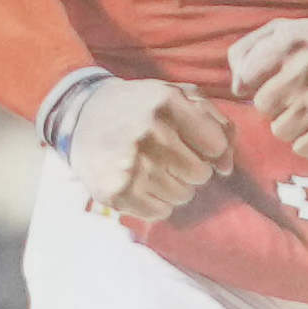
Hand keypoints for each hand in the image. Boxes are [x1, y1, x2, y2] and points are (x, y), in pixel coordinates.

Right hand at [46, 68, 241, 225]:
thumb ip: (216, 123)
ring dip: (173, 186)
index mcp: (167, 102)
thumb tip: (227, 167)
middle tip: (166, 155)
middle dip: (190, 168)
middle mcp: (150, 132)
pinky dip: (155, 202)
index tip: (193, 143)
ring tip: (150, 167)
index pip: (216, 145)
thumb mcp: (178, 96)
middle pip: (200, 174)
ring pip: (183, 196)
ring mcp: (131, 164)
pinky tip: (139, 182)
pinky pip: (160, 212)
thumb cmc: (140, 107)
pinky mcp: (116, 191)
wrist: (81, 116)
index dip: (209, 148)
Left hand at [227, 12, 307, 160]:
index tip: (266, 80)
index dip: (251, 82)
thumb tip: (235, 84)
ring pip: (280, 130)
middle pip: (262, 106)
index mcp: (296, 39)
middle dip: (275, 104)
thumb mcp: (293, 31)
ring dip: (292, 124)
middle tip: (298, 94)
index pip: (246, 75)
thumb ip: (252, 48)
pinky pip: (302, 148)